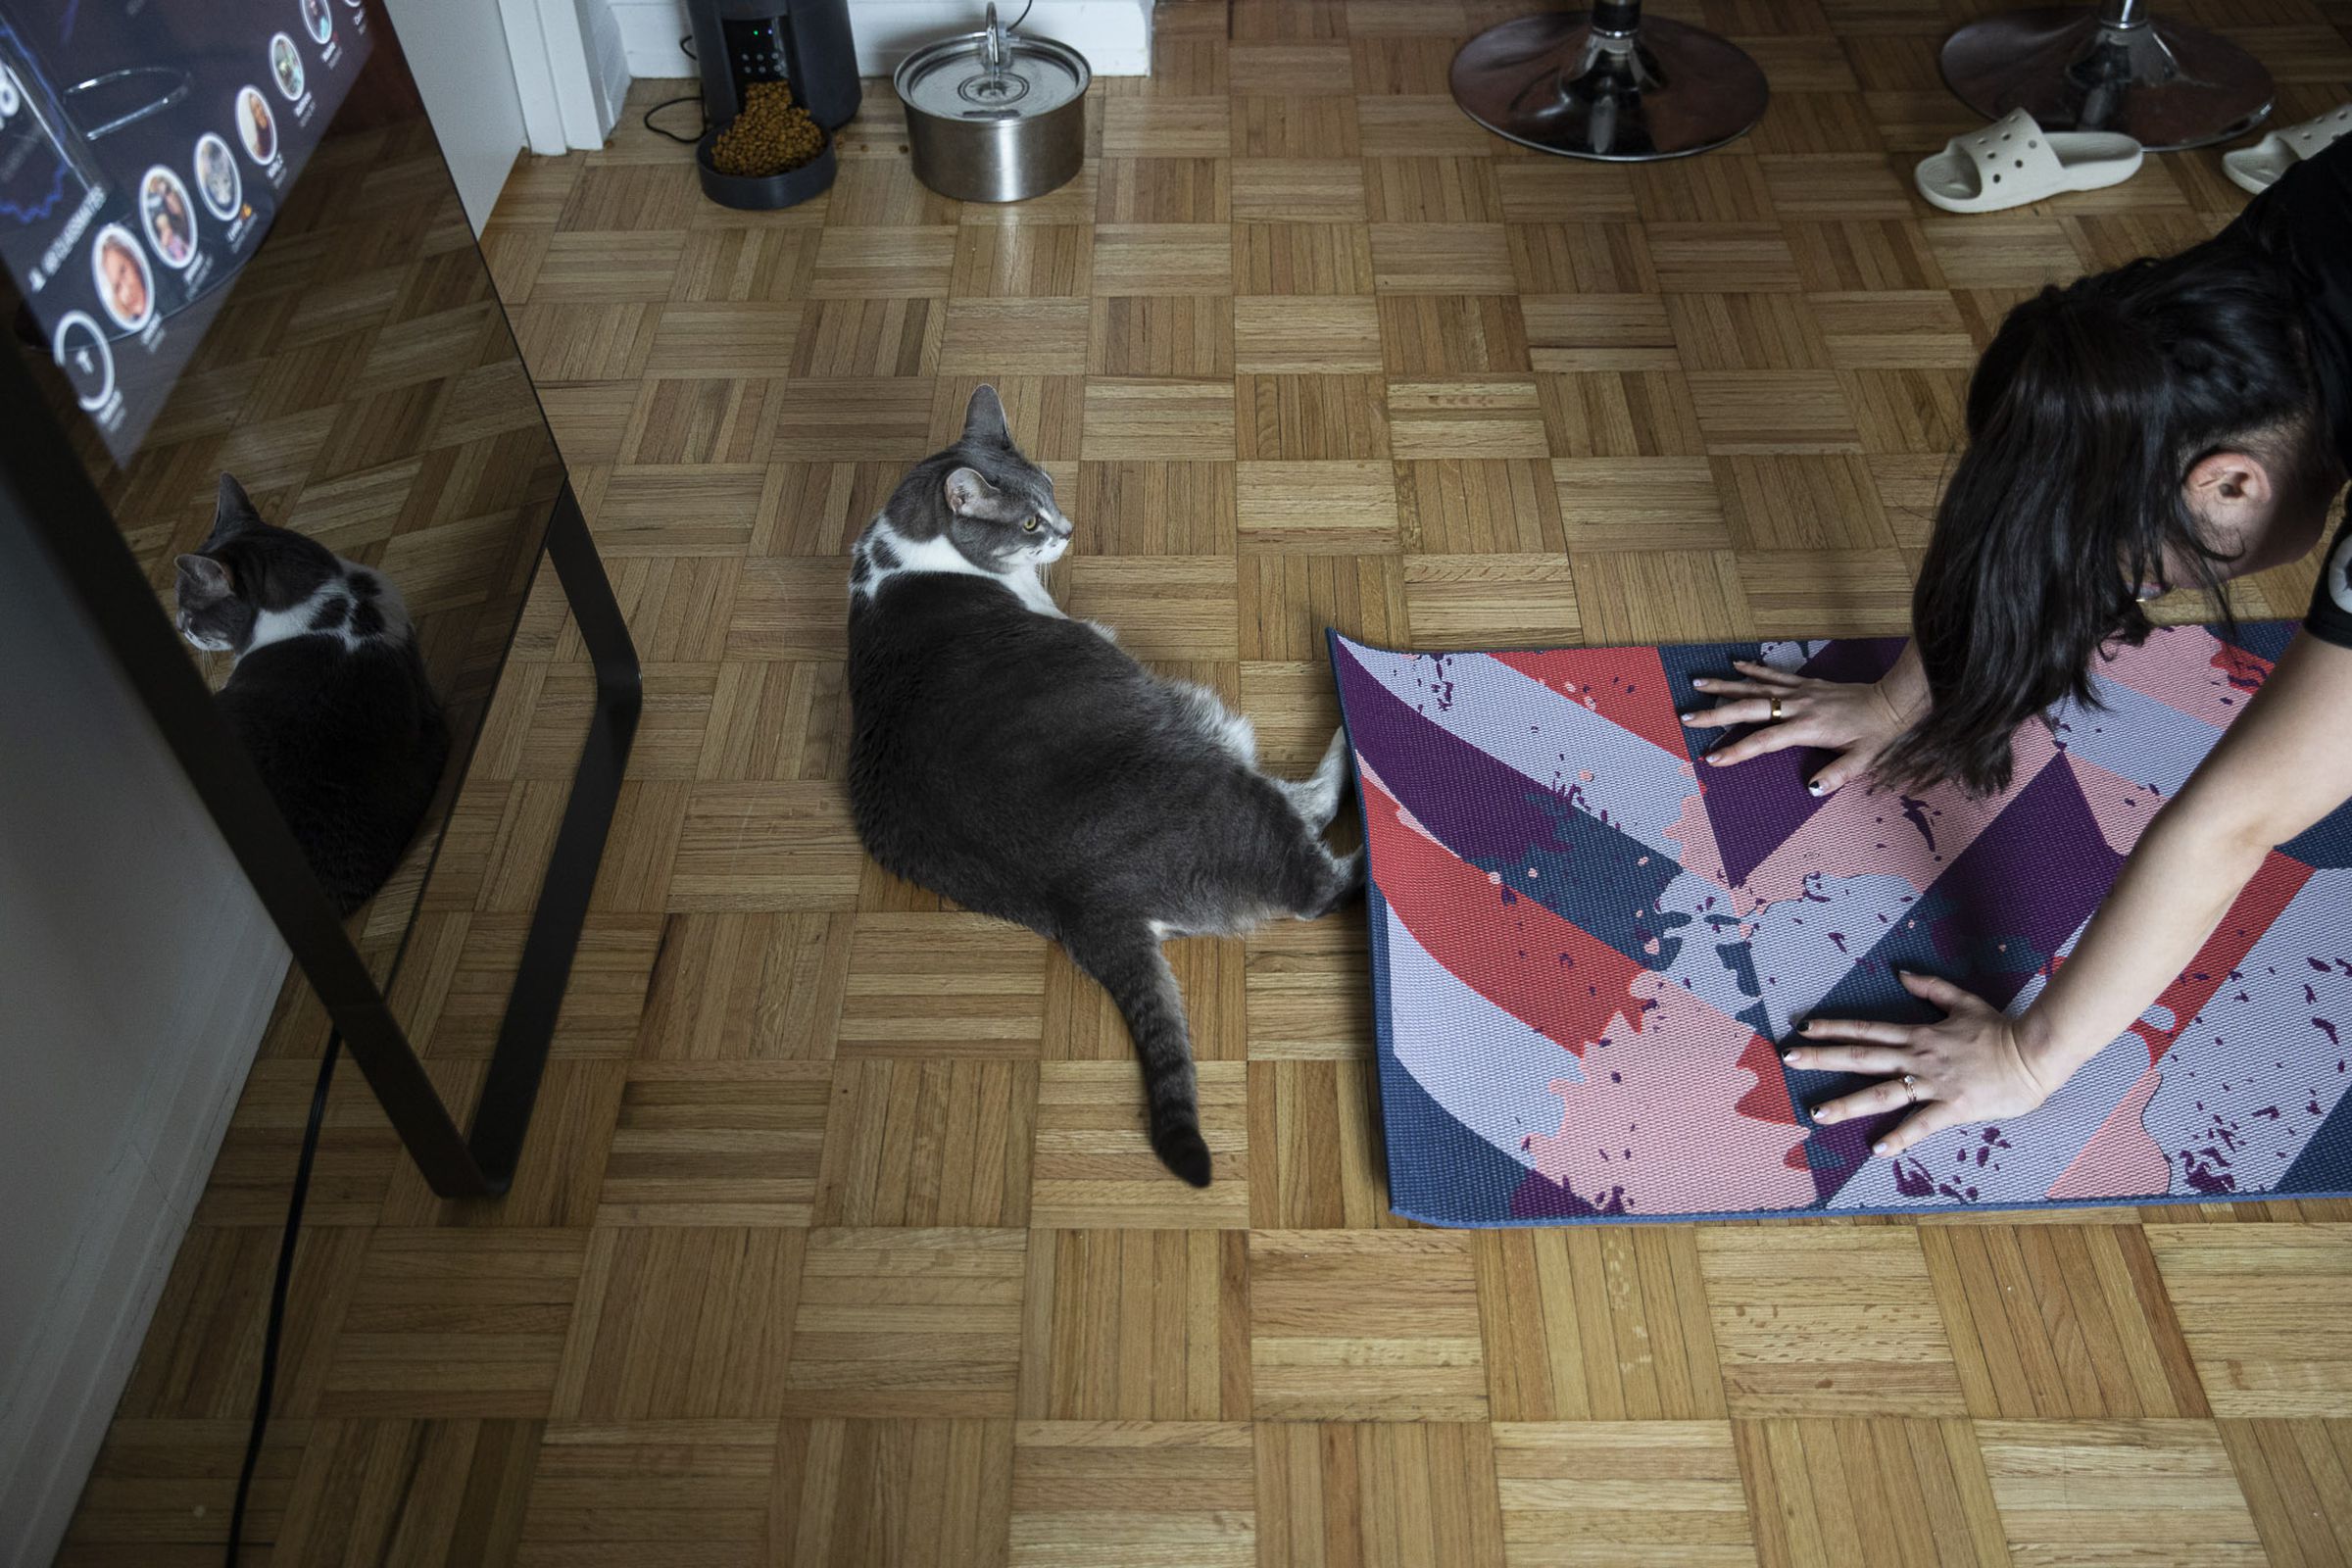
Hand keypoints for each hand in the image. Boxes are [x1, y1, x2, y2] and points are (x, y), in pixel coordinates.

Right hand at [1680, 661, 1909, 795]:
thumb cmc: (1875, 734)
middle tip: (1686, 716)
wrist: (1891, 702)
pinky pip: (1774, 675)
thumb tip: (1813, 790)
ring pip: (1756, 687)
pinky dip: (1753, 669)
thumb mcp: (1863, 760)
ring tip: (1696, 684)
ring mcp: (1800, 692)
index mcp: (1807, 728)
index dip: (1737, 750)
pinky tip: (1735, 664)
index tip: (1713, 758)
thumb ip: (1837, 775)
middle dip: (1715, 714)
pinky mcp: (1806, 683)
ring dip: (1725, 685)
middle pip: (1749, 709)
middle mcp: (1798, 706)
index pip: (1764, 741)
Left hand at [1783, 972, 2061, 1158]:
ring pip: (1882, 1092)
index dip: (1834, 1028)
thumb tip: (1902, 974)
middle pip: (1862, 1056)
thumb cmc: (2001, 1030)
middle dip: (1822, 1058)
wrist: (2036, 1052)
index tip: (1804, 1028)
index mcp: (1918, 1034)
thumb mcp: (1963, 1002)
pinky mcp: (1953, 1106)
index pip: (1867, 1029)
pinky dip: (1900, 1137)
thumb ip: (1931, 988)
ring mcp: (1933, 1082)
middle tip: (1789, 1060)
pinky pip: (1922, 1123)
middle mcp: (1918, 1057)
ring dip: (1848, 1103)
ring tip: (1817, 1113)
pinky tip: (1878, 1149)